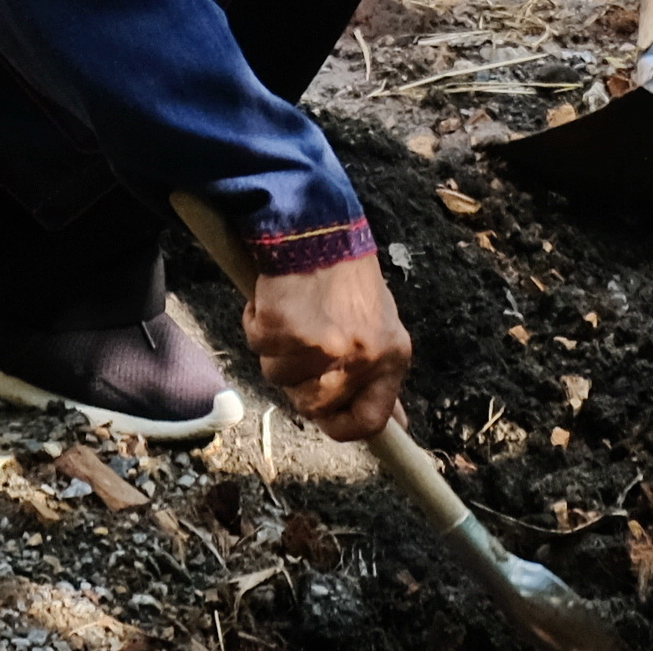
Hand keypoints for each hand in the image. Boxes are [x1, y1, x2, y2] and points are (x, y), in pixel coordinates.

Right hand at [242, 248, 411, 441]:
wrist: (319, 227)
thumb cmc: (347, 276)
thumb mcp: (381, 327)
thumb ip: (380, 375)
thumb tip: (396, 424)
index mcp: (390, 357)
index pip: (370, 421)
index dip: (340, 425)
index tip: (324, 416)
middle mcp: (359, 358)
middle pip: (312, 405)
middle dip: (298, 380)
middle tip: (301, 342)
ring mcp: (321, 347)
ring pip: (277, 376)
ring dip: (275, 348)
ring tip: (292, 312)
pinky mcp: (284, 330)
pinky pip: (257, 344)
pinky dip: (257, 322)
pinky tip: (274, 299)